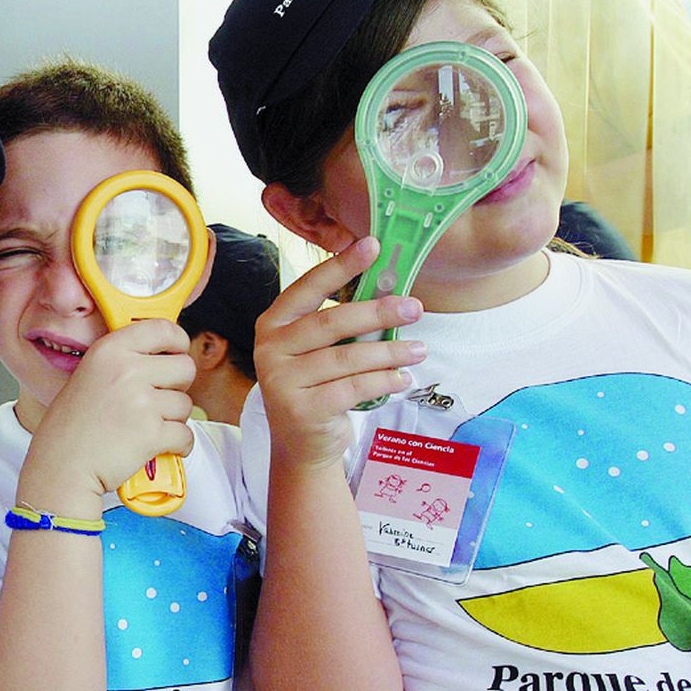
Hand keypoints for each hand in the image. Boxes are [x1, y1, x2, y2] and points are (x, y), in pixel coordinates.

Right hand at [24, 318, 195, 500]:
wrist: (61, 468)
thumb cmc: (70, 428)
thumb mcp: (88, 375)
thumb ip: (122, 361)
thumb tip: (161, 356)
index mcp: (109, 350)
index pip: (163, 329)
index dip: (177, 341)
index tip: (178, 350)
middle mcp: (126, 371)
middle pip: (184, 367)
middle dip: (178, 386)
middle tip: (159, 399)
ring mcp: (141, 402)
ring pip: (186, 404)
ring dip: (173, 419)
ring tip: (146, 427)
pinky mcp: (152, 433)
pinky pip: (186, 434)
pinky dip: (177, 445)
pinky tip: (158, 446)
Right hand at [253, 236, 427, 471]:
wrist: (301, 445)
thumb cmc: (316, 386)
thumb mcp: (317, 350)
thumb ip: (338, 324)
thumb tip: (389, 290)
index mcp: (274, 323)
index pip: (308, 287)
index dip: (340, 266)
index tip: (372, 245)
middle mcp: (271, 349)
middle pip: (331, 322)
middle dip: (377, 312)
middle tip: (414, 307)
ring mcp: (281, 381)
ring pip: (346, 358)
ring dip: (389, 351)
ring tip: (419, 349)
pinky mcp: (301, 410)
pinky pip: (353, 388)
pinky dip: (383, 381)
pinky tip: (402, 378)